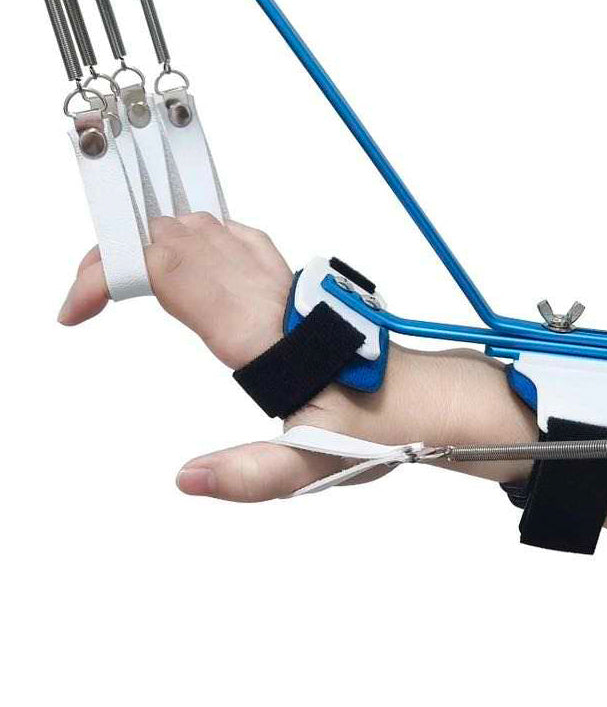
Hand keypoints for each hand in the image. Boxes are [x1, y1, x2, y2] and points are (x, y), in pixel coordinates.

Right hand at [58, 216, 533, 502]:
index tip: (74, 310)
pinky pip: (233, 237)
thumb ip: (250, 474)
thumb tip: (184, 477)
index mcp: (264, 331)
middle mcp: (270, 294)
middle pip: (176, 236)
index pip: (171, 266)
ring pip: (204, 229)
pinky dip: (188, 240)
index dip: (108, 270)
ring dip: (146, 246)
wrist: (432, 398)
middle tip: (82, 301)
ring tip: (110, 286)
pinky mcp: (292, 284)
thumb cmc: (382, 427)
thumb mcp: (316, 465)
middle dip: (112, 257)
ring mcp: (282, 282)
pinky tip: (177, 260)